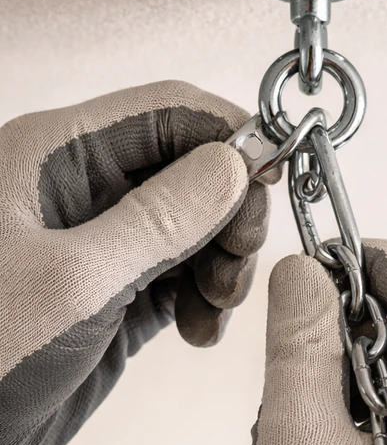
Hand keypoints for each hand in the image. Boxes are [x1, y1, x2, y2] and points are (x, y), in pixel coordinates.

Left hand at [0, 81, 274, 444]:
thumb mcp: (75, 281)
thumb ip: (162, 218)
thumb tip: (233, 164)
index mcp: (56, 156)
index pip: (171, 113)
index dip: (230, 138)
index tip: (273, 180)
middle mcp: (83, 190)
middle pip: (197, 169)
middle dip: (233, 214)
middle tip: (235, 263)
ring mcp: (103, 243)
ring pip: (201, 225)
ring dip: (225, 263)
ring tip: (213, 308)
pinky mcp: (117, 292)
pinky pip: (187, 276)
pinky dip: (208, 300)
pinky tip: (197, 330)